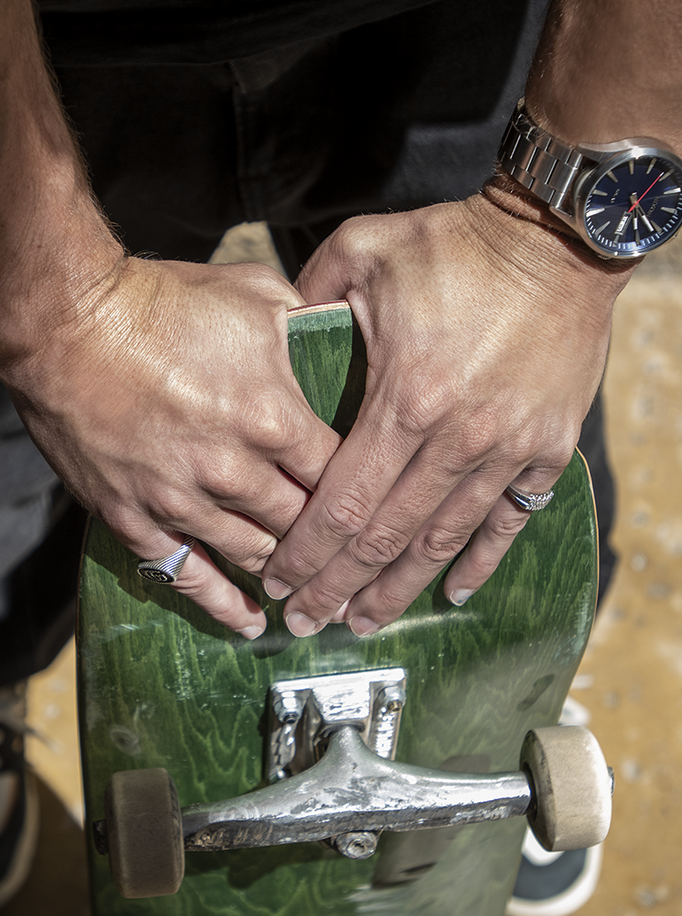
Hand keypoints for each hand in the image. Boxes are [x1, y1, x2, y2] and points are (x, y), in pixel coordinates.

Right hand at [8, 257, 341, 636]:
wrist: (69, 322)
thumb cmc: (163, 301)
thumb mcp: (256, 294)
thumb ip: (308, 324)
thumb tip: (343, 334)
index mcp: (273, 417)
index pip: (342, 474)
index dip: (365, 491)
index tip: (378, 503)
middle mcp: (234, 469)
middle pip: (304, 523)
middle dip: (332, 543)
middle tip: (356, 560)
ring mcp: (182, 499)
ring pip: (254, 553)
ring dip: (287, 574)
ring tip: (314, 592)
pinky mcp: (135, 516)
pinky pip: (186, 574)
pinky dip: (222, 603)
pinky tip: (251, 621)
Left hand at [263, 193, 633, 636]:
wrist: (559, 241)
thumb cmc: (458, 243)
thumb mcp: (366, 249)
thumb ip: (311, 296)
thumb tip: (276, 335)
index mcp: (406, 397)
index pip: (343, 502)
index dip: (307, 551)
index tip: (280, 582)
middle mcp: (457, 438)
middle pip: (386, 537)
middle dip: (340, 587)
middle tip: (308, 623)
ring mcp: (507, 449)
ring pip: (443, 540)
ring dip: (400, 587)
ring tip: (365, 621)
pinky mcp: (547, 448)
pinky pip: (508, 520)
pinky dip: (478, 560)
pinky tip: (454, 592)